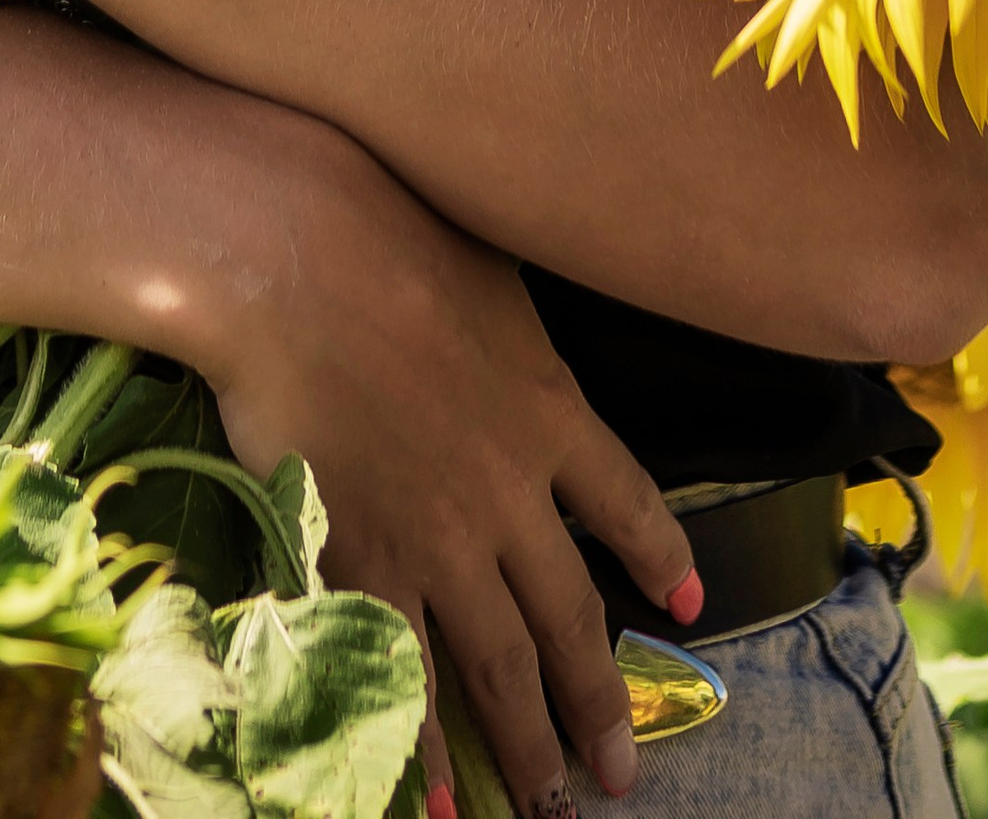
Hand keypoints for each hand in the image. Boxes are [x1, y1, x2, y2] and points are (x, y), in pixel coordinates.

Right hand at [196, 124, 697, 812]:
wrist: (299, 255)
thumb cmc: (388, 228)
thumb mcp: (491, 256)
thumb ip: (514, 310)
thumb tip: (519, 296)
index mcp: (550, 410)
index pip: (626, 500)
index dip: (657, 553)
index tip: (688, 597)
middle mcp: (511, 491)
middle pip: (572, 616)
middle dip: (601, 703)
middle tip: (623, 773)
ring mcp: (440, 535)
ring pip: (503, 663)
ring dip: (534, 744)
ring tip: (559, 804)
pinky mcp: (364, 554)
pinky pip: (407, 669)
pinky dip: (427, 746)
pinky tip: (442, 803)